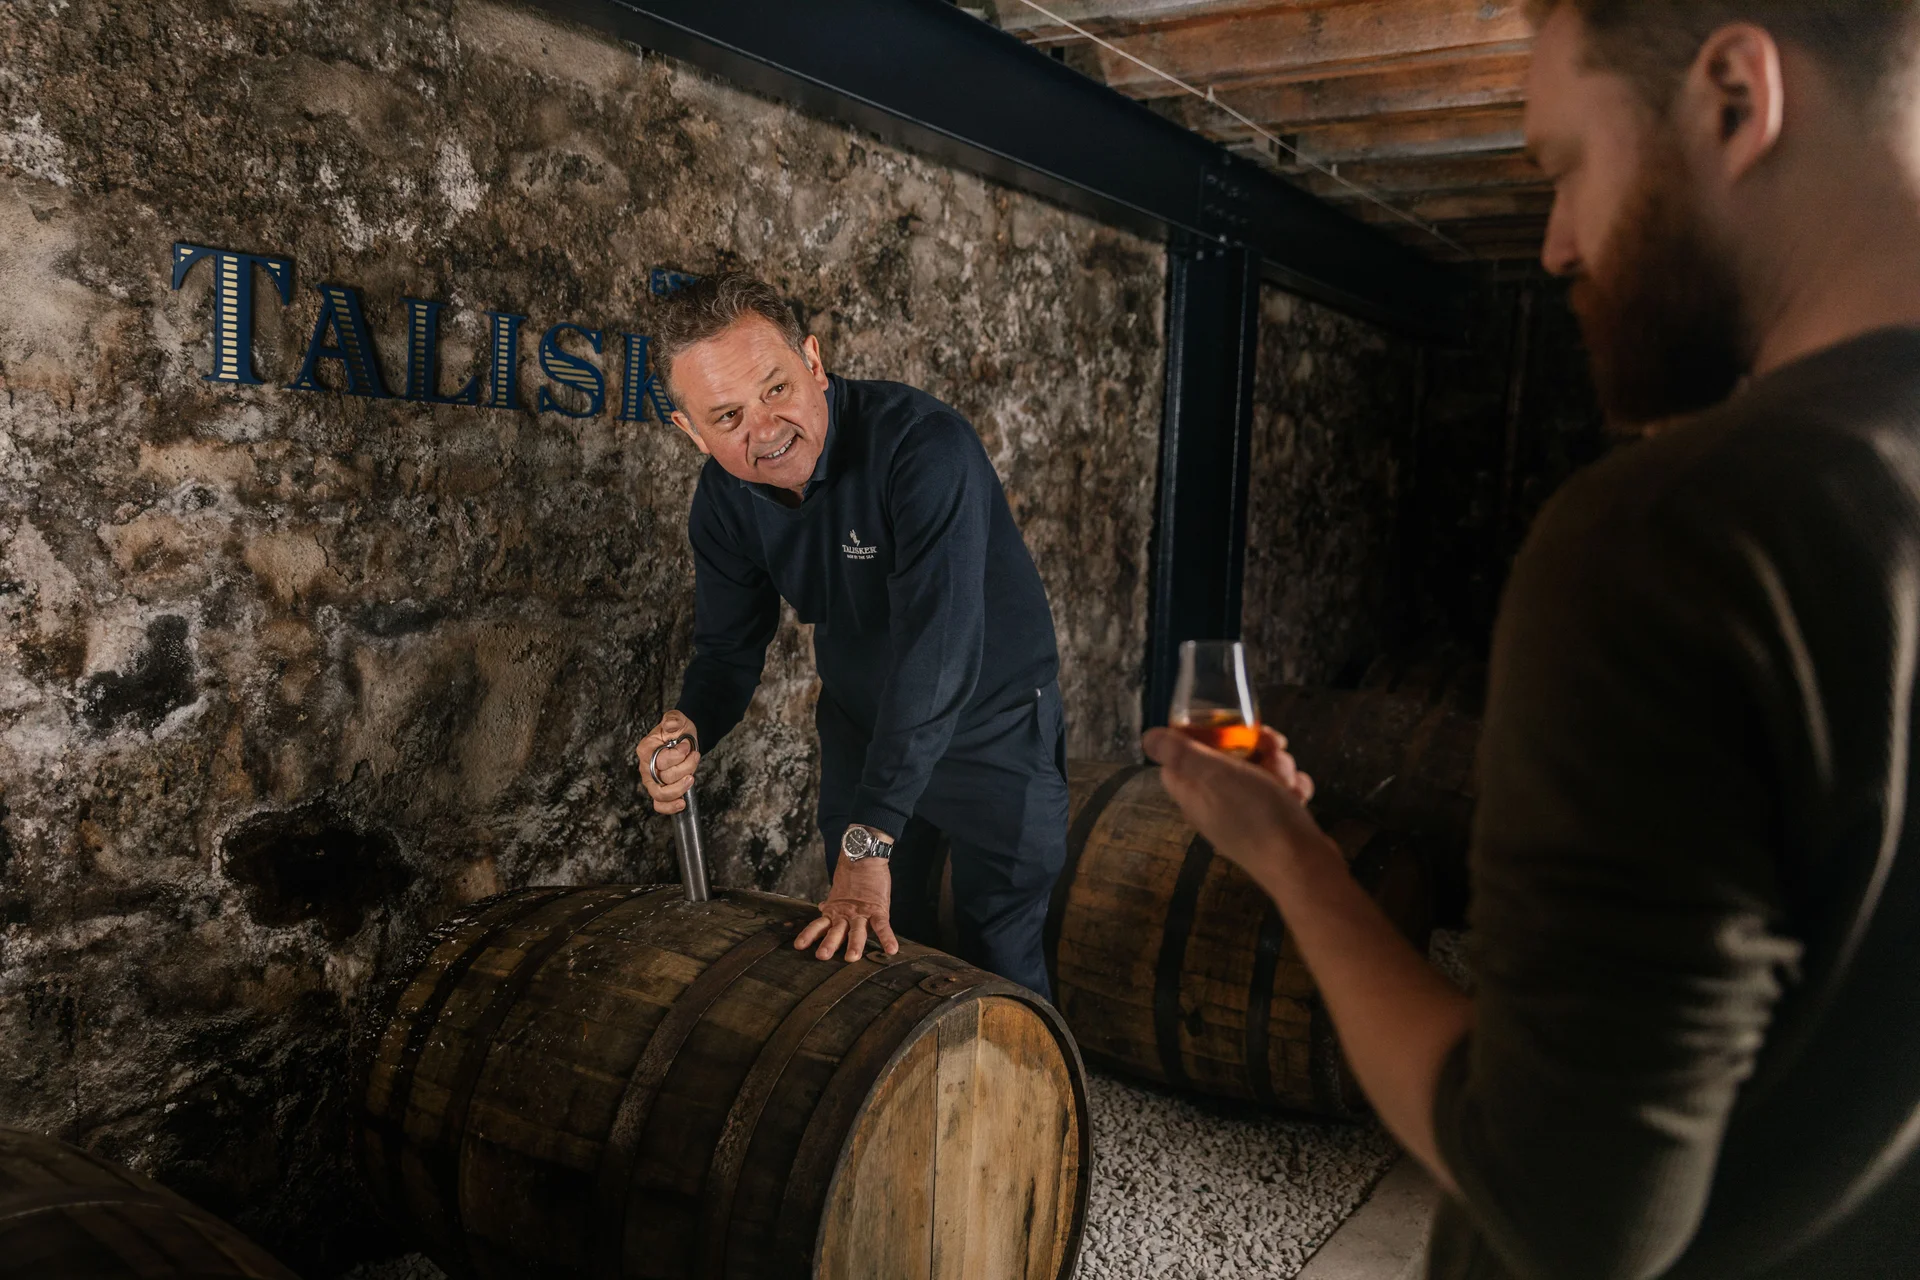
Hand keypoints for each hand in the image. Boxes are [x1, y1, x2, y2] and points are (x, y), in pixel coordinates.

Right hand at [636, 711, 700, 814]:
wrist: (684, 738)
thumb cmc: (678, 730)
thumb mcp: (677, 719)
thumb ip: (673, 719)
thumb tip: (670, 725)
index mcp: (646, 749)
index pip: (659, 761)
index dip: (677, 756)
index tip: (686, 746)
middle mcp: (646, 767)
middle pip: (663, 778)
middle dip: (684, 768)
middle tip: (694, 757)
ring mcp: (651, 781)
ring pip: (662, 793)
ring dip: (681, 786)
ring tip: (692, 776)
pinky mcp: (659, 791)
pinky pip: (659, 805)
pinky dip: (669, 807)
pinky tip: (682, 803)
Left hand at [795, 851, 899, 961]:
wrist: (864, 856)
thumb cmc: (853, 876)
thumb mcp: (839, 892)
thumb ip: (832, 904)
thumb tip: (822, 908)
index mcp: (835, 911)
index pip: (819, 926)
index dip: (808, 935)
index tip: (798, 946)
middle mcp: (846, 914)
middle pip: (836, 931)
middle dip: (829, 944)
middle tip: (822, 956)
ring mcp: (862, 912)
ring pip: (857, 930)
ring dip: (854, 944)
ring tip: (851, 958)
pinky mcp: (878, 908)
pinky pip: (883, 926)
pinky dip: (887, 938)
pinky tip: (891, 950)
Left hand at [1142, 725, 1335, 882]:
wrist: (1301, 866)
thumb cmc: (1256, 817)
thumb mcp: (1215, 775)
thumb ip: (1180, 754)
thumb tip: (1149, 738)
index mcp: (1193, 794)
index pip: (1183, 756)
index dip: (1204, 736)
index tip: (1227, 725)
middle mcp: (1214, 805)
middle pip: (1227, 759)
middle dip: (1255, 748)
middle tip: (1273, 749)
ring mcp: (1244, 816)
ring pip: (1259, 772)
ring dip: (1279, 768)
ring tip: (1287, 783)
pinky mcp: (1272, 824)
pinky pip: (1279, 791)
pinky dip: (1292, 789)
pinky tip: (1298, 795)